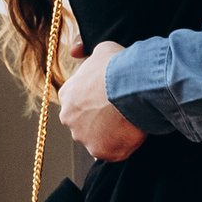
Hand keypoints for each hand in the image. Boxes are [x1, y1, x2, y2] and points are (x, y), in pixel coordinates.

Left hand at [58, 40, 147, 162]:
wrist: (133, 85)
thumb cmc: (117, 66)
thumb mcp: (102, 49)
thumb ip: (87, 52)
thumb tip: (75, 50)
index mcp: (67, 94)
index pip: (78, 102)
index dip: (95, 101)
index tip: (110, 99)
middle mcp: (69, 117)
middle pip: (85, 123)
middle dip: (100, 120)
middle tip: (121, 112)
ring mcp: (83, 137)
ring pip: (98, 139)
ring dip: (112, 133)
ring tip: (131, 122)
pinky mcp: (102, 151)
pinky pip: (114, 152)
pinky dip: (123, 146)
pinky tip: (134, 134)